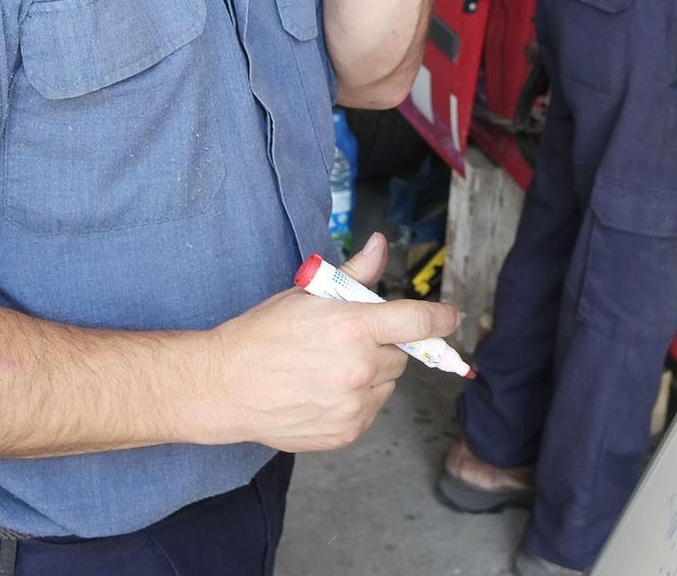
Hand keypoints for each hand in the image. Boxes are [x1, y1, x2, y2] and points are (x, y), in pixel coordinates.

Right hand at [183, 234, 459, 452]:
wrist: (225, 386)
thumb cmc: (264, 334)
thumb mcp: (309, 294)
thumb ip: (354, 273)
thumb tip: (380, 245)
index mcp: (353, 327)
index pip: (419, 322)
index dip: (442, 317)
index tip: (451, 316)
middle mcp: (360, 369)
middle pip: (401, 354)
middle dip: (383, 345)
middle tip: (347, 341)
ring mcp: (354, 405)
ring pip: (388, 384)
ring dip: (372, 374)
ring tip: (330, 368)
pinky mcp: (346, 432)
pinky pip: (371, 411)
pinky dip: (358, 400)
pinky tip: (324, 390)